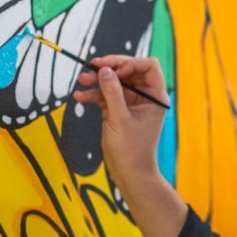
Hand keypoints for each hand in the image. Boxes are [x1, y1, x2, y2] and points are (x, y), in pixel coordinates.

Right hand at [72, 55, 168, 191]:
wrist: (129, 173)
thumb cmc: (131, 150)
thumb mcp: (120, 119)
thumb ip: (112, 93)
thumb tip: (104, 70)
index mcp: (156, 96)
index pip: (148, 66)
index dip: (130, 63)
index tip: (114, 71)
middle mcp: (145, 96)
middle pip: (129, 70)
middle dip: (110, 68)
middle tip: (92, 66)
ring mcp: (131, 102)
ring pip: (115, 82)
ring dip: (98, 80)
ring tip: (82, 80)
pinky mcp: (118, 109)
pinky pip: (106, 95)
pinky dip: (94, 94)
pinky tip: (80, 96)